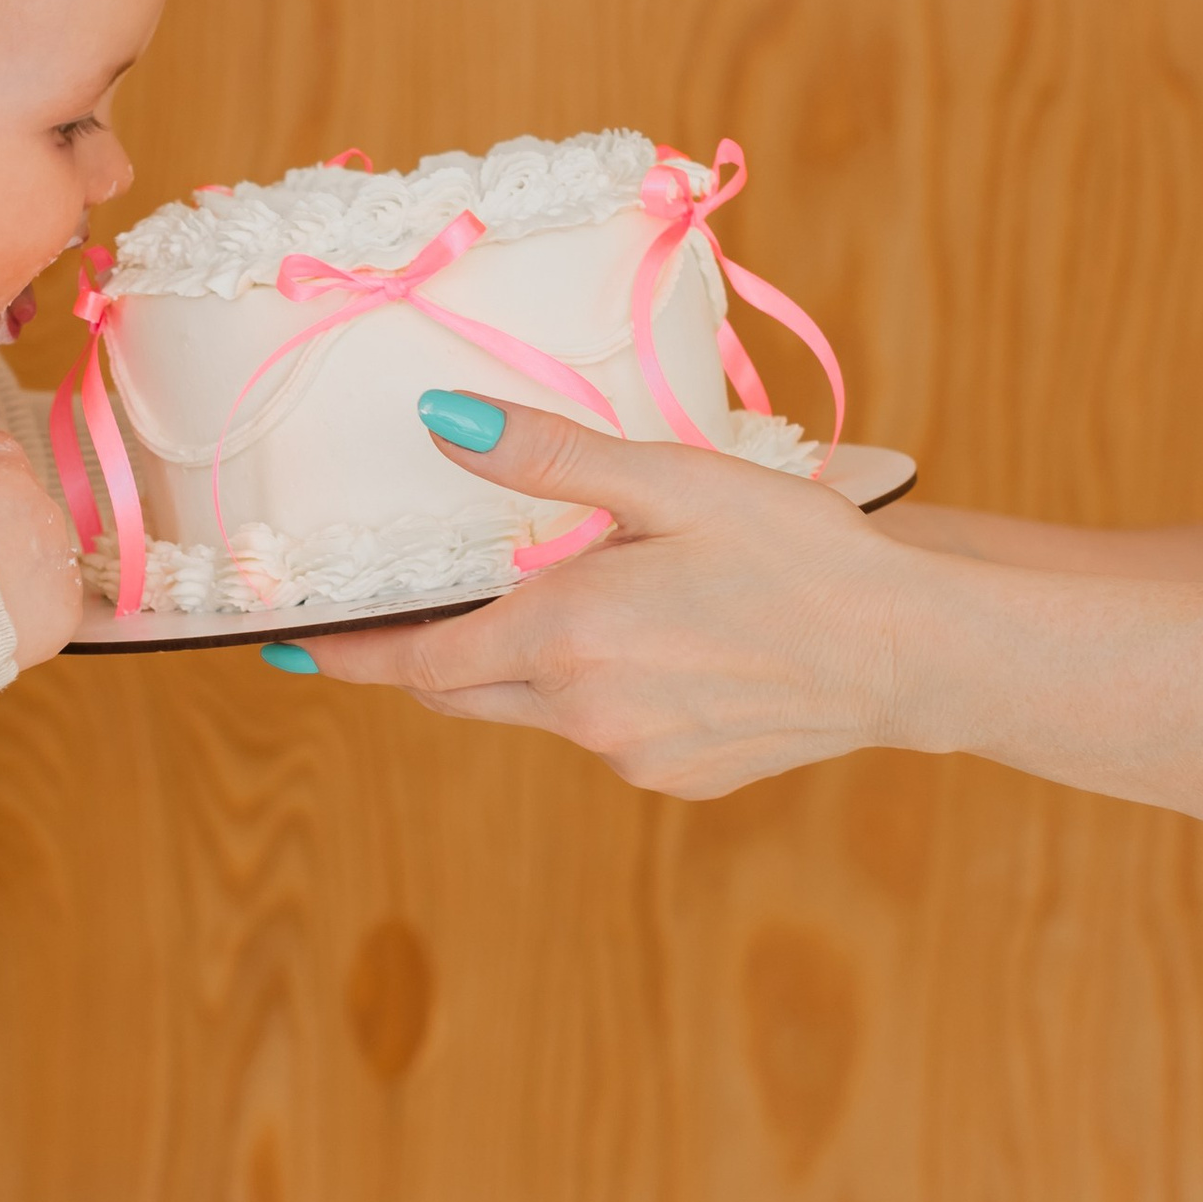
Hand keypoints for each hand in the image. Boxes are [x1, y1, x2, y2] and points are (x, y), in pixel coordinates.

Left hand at [294, 402, 909, 795]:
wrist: (912, 651)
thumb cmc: (799, 551)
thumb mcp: (671, 479)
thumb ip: (547, 455)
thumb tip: (437, 421)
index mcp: (564, 638)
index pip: (415, 661)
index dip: (349, 654)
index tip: (290, 648)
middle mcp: (582, 715)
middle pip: (464, 693)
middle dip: (431, 656)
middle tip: (411, 612)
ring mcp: (631, 758)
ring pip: (538, 712)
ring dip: (531, 666)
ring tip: (586, 602)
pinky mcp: (678, 780)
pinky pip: (607, 736)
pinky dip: (604, 694)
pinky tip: (668, 648)